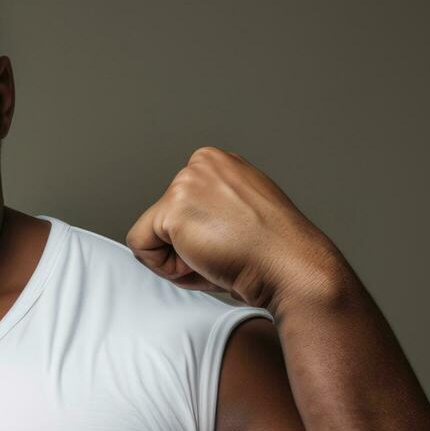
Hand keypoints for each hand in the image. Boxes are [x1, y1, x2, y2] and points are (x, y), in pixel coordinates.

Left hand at [125, 146, 346, 310]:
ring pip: (151, 234)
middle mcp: (202, 163)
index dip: (198, 237)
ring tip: (216, 258)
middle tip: (224, 255)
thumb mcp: (241, 214)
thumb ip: (213, 208)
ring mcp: (186, 182)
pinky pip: (139, 246)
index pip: (180, 207)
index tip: (229, 243)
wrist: (290, 266)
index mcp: (220, 163)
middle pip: (163, 219)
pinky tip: (200, 261)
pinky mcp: (172, 208)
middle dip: (186, 248)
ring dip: (178, 260)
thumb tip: (191, 224)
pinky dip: (162, 267)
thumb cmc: (272, 252)